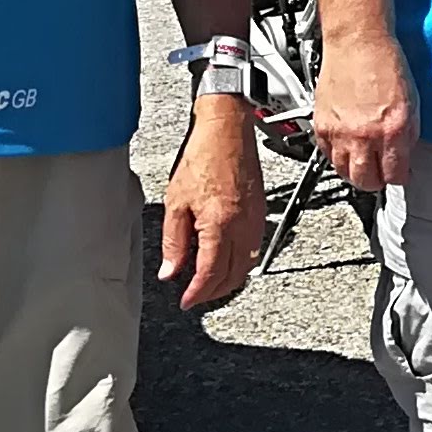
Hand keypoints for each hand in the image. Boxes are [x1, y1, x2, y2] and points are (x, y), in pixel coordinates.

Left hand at [157, 98, 267, 310]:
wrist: (227, 130)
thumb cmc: (202, 157)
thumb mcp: (176, 202)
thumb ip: (174, 241)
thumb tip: (171, 270)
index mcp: (219, 224)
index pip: (210, 272)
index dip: (197, 293)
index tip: (186, 301)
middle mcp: (243, 226)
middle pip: (233, 274)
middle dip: (214, 291)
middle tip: (196, 296)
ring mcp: (256, 219)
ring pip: (247, 264)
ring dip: (229, 279)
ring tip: (209, 282)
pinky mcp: (261, 211)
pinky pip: (254, 248)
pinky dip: (241, 262)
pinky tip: (227, 259)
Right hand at [314, 30, 415, 195]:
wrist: (357, 42)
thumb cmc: (385, 63)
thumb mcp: (412, 101)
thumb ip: (408, 134)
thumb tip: (405, 157)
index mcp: (393, 128)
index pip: (395, 174)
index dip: (400, 177)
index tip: (400, 174)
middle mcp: (365, 134)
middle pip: (366, 181)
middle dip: (376, 181)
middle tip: (381, 173)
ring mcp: (340, 132)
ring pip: (344, 172)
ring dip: (355, 171)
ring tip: (364, 161)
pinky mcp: (321, 126)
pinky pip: (327, 155)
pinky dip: (337, 156)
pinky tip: (347, 147)